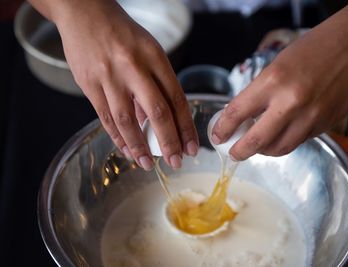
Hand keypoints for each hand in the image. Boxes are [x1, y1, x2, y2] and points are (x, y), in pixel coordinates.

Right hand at [49, 0, 197, 169]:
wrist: (85, 13)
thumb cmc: (122, 33)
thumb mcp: (148, 50)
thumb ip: (156, 83)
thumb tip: (160, 120)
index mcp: (155, 57)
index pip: (176, 99)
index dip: (186, 127)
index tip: (192, 147)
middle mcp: (133, 67)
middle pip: (157, 112)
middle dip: (169, 141)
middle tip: (175, 161)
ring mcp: (109, 76)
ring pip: (127, 120)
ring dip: (139, 146)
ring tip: (147, 163)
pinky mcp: (89, 84)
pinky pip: (105, 117)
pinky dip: (117, 137)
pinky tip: (127, 149)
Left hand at [211, 0, 347, 160]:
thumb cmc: (314, 48)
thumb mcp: (277, 64)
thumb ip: (261, 92)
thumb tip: (245, 116)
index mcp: (273, 81)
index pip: (237, 112)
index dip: (223, 128)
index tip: (217, 136)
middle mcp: (291, 102)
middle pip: (257, 141)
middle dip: (240, 151)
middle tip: (234, 153)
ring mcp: (311, 117)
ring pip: (280, 148)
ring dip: (264, 151)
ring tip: (258, 145)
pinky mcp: (327, 125)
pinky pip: (300, 141)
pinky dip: (286, 141)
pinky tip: (282, 133)